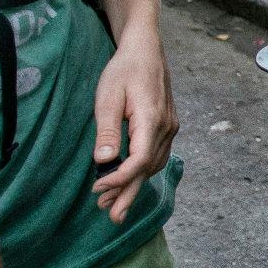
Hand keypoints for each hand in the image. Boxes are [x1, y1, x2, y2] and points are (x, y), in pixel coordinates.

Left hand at [89, 32, 176, 223]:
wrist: (146, 49)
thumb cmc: (124, 70)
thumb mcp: (108, 96)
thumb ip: (108, 130)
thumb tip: (105, 162)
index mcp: (152, 119)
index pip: (139, 160)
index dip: (119, 179)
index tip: (97, 189)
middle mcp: (167, 127)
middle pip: (149, 169)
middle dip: (129, 194)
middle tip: (111, 218)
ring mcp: (170, 127)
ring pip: (154, 164)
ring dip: (135, 184)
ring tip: (113, 203)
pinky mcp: (168, 125)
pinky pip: (157, 155)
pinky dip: (143, 171)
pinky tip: (131, 179)